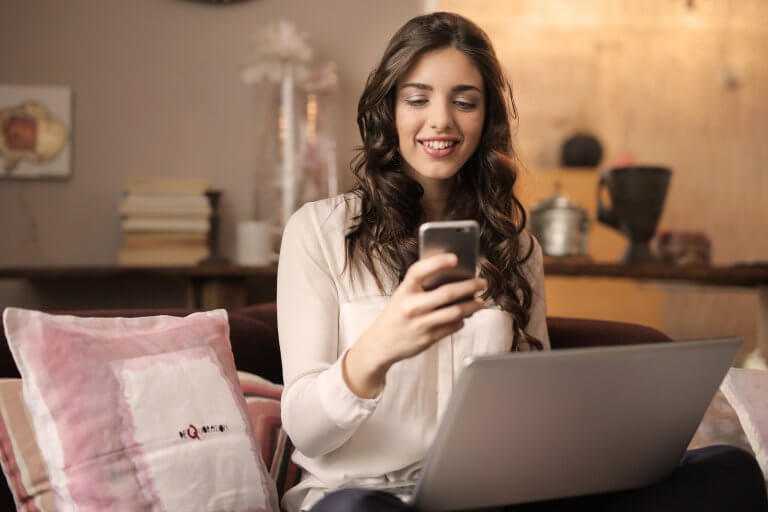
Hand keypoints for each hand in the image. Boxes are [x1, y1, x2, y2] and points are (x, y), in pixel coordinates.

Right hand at [343, 253, 486, 397]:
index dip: (437, 262)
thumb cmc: (396, 315)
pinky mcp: (427, 339)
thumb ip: (421, 286)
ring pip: (454, 312)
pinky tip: (464, 316)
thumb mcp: (402, 295)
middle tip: (482, 282)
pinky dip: (462, 320)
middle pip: (446, 294)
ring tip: (480, 301)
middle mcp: (411, 307)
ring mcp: (420, 324)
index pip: (419, 271)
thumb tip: (453, 276)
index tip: (455, 258)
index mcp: (404, 291)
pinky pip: (452, 327)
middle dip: (469, 286)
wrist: (381, 343)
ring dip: (472, 306)